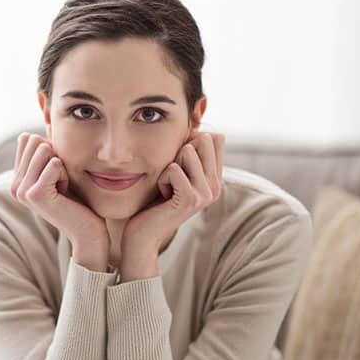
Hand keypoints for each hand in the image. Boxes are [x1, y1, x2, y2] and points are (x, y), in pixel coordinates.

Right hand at [10, 133, 108, 262]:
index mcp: (16, 179)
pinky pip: (56, 163)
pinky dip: (66, 175)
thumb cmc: (76, 198)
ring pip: (45, 150)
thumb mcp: (55, 170)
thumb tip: (30, 133)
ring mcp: (22, 191)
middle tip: (59, 183)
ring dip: (62, 167)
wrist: (86, 229)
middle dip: (55, 158)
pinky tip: (64, 194)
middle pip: (36, 142)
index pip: (27, 139)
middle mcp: (14, 185)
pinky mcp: (35, 194)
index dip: (49, 153)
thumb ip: (41, 152)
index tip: (55, 176)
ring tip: (62, 189)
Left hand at [122, 131, 224, 253]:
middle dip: (178, 153)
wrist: (143, 234)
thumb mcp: (174, 171)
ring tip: (166, 187)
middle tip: (171, 179)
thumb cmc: (154, 200)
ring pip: (187, 151)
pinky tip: (162, 195)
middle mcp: (216, 185)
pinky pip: (173, 168)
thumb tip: (198, 126)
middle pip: (202, 139)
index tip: (178, 165)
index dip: (190, 141)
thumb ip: (189, 152)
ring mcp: (206, 193)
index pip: (215, 138)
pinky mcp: (191, 199)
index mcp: (216, 178)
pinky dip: (161, 178)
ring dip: (167, 167)